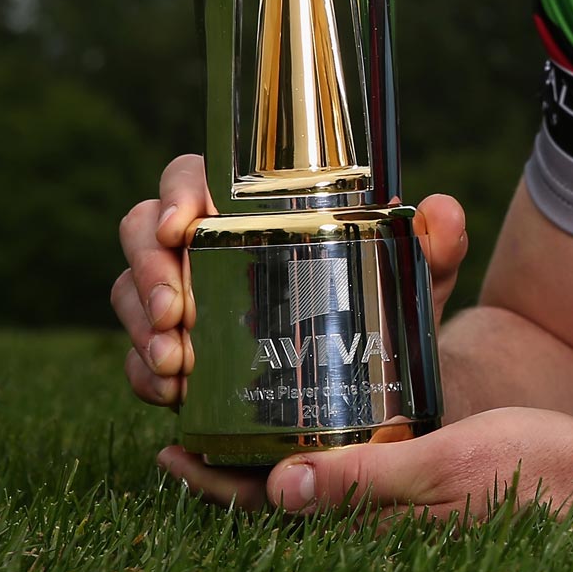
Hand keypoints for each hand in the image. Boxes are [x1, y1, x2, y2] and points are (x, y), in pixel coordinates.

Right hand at [115, 153, 469, 502]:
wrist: (383, 379)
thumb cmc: (390, 304)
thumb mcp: (419, 277)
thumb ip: (438, 244)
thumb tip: (442, 211)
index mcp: (253, 209)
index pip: (194, 178)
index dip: (176, 193)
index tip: (183, 226)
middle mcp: (207, 248)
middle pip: (142, 234)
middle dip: (150, 272)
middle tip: (177, 314)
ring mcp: (184, 302)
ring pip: (130, 294)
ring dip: (142, 328)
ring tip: (176, 364)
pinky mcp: (179, 357)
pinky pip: (139, 361)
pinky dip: (146, 376)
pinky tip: (172, 393)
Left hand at [160, 408, 572, 526]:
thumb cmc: (538, 473)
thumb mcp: (449, 465)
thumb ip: (366, 481)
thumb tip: (278, 490)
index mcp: (375, 516)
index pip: (272, 506)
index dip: (217, 481)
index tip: (172, 447)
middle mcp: (382, 519)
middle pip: (286, 497)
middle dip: (236, 464)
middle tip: (190, 417)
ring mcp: (409, 507)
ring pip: (321, 485)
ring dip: (277, 453)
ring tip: (240, 414)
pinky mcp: (435, 489)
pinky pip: (361, 473)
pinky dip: (327, 450)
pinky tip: (325, 424)